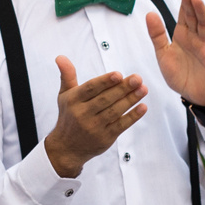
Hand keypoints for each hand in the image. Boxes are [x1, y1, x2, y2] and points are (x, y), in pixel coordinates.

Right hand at [44, 56, 147, 177]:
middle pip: (105, 99)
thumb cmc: (69, 116)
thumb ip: (67, 75)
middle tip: (138, 78)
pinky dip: (133, 117)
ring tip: (143, 89)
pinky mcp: (105, 138)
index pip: (90, 89)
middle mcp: (82, 114)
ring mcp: (94, 127)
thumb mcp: (65, 95)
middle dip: (123, 88)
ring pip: (114, 111)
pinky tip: (143, 107)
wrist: (67, 148)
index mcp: (73, 101)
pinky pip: (121, 126)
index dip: (105, 81)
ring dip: (131, 100)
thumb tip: (60, 56)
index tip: (119, 74)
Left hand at [144, 0, 204, 105]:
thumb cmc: (180, 75)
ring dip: (201, 10)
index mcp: (183, 34)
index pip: (183, 12)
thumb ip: (157, 35)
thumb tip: (149, 13)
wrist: (194, 96)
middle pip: (194, 15)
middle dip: (190, 0)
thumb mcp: (163, 54)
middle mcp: (196, 36)